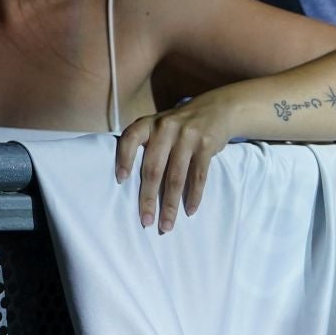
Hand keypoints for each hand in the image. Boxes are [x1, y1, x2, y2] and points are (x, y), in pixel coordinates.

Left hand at [115, 96, 234, 233]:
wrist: (215, 109)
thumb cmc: (176, 126)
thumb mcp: (157, 126)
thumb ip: (144, 144)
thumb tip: (125, 179)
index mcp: (148, 124)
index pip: (130, 139)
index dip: (124, 159)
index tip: (120, 180)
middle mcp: (165, 128)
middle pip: (153, 168)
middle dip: (148, 197)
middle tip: (145, 221)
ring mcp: (187, 136)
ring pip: (176, 177)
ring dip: (170, 204)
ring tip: (167, 225)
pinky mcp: (206, 146)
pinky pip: (199, 176)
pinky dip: (194, 196)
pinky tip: (190, 210)